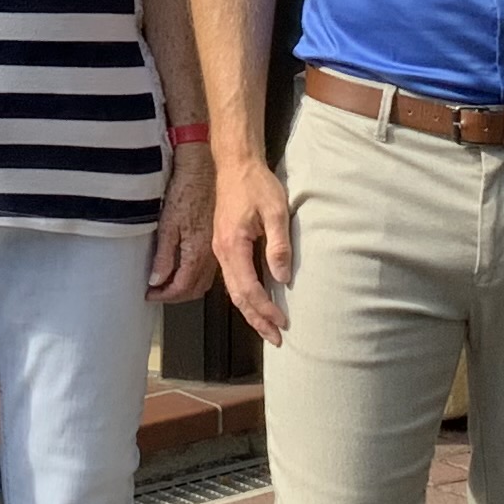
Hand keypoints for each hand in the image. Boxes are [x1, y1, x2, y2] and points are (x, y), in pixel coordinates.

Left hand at [145, 150, 217, 303]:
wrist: (203, 170)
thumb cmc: (186, 191)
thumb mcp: (168, 225)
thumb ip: (164, 256)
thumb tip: (157, 280)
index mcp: (197, 253)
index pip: (182, 287)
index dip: (164, 295)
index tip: (151, 295)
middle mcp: (210, 254)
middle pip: (195, 289)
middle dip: (176, 296)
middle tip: (158, 293)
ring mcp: (215, 248)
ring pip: (203, 281)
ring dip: (186, 287)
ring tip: (168, 284)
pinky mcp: (216, 239)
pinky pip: (208, 268)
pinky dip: (195, 276)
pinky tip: (184, 269)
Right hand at [211, 153, 296, 346]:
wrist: (234, 164)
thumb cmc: (256, 184)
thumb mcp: (276, 211)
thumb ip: (278, 245)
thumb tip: (282, 278)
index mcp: (232, 245)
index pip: (248, 288)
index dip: (265, 309)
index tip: (283, 322)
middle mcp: (222, 252)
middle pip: (237, 297)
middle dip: (256, 320)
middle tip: (276, 338)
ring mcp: (220, 250)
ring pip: (233, 290)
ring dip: (250, 312)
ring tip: (267, 328)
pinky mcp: (224, 246)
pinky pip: (232, 280)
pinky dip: (245, 297)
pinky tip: (256, 303)